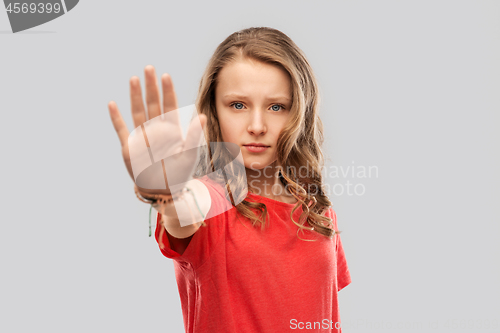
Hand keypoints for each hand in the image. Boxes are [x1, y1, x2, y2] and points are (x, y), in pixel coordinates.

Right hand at [108, 65, 206, 194]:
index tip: (166, 76)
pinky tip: (112, 104)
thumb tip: (202, 115)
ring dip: (135, 96)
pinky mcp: (129, 146)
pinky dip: (116, 118)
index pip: (169, 106)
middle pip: (153, 104)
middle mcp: (156, 130)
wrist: (163, 190)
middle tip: (149, 68)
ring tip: (134, 79)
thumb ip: (194, 135)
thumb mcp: (189, 155)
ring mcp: (142, 136)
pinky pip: (121, 129)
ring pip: (138, 111)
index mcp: (171, 130)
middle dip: (151, 87)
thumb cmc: (179, 173)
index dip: (168, 92)